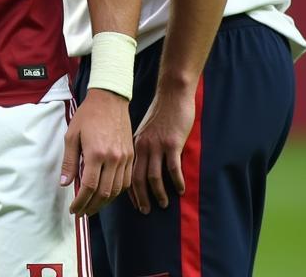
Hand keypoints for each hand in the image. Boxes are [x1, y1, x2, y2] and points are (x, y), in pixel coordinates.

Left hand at [61, 88, 133, 215]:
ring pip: (117, 190)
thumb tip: (65, 183)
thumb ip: (69, 161)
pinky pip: (126, 182)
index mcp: (96, 153)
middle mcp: (113, 159)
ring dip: (104, 203)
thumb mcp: (72, 135)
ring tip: (92, 207)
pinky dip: (116, 192)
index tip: (74, 209)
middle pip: (104, 193)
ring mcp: (125, 158)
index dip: (81, 202)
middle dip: (91, 206)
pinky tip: (107, 194)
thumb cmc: (87, 115)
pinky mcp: (131, 156)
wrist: (110, 100)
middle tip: (82, 212)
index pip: (89, 187)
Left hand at [129, 88, 195, 212]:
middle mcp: (141, 146)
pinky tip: (180, 190)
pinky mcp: (172, 144)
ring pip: (154, 177)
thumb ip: (137, 146)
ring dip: (158, 194)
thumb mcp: (140, 129)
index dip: (127, 190)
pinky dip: (176, 182)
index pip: (125, 171)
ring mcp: (157, 145)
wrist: (171, 94)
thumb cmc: (157, 113)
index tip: (133, 203)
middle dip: (140, 198)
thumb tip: (136, 165)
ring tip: (163, 205)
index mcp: (132, 143)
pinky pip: (173, 169)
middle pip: (136, 178)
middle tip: (145, 211)